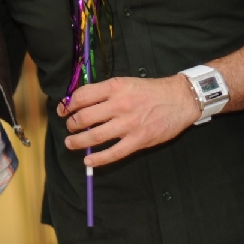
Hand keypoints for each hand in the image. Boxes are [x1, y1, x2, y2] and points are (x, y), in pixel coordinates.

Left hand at [58, 75, 200, 167]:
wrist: (180, 99)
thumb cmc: (153, 90)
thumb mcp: (126, 82)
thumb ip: (105, 91)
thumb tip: (82, 101)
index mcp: (115, 88)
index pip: (82, 96)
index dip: (68, 104)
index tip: (64, 110)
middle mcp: (119, 105)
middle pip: (83, 117)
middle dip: (71, 124)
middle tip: (69, 126)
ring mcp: (128, 124)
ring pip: (94, 136)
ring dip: (78, 142)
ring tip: (71, 143)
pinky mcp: (138, 140)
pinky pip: (113, 153)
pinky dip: (97, 159)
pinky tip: (88, 160)